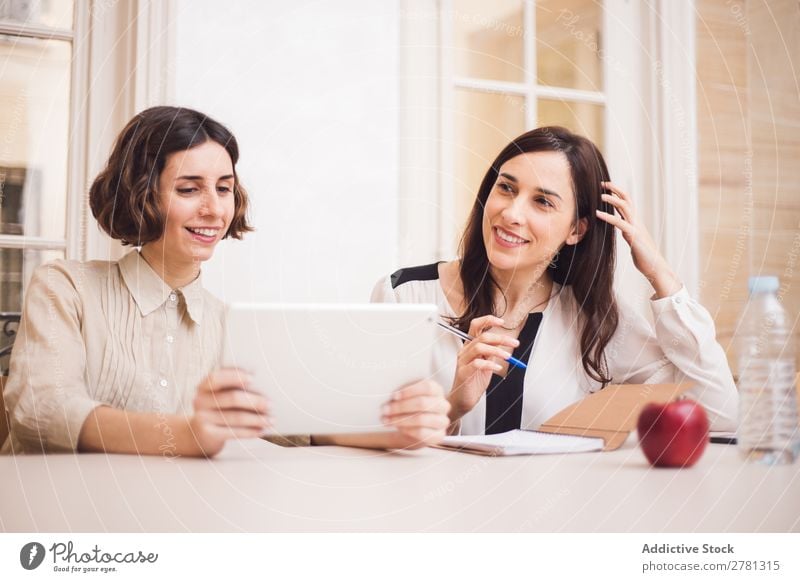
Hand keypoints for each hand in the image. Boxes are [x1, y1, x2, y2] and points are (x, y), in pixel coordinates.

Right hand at [189, 368, 270, 455]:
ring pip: (236, 417)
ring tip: (271, 420)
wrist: (202, 432)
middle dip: (254, 401)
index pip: (216, 378)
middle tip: (271, 404)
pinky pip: (233, 432)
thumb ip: (235, 386)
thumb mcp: (221, 394)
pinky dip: (250, 432)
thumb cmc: (220, 407)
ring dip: (257, 419)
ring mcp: (203, 418)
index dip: (234, 377)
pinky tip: (261, 431)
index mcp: (204, 386)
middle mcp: (201, 401)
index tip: (253, 378)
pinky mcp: (209, 433)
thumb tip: (261, 382)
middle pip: (232, 398)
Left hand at [379, 379, 450, 448]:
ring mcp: (443, 421)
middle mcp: (443, 405)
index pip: (427, 387)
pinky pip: (422, 433)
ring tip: (386, 420)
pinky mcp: (439, 435)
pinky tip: (397, 427)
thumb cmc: (409, 406)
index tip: (393, 396)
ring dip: (400, 419)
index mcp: (437, 390)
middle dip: (400, 406)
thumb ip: (402, 392)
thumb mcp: (407, 396)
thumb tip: (388, 392)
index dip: (410, 391)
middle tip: (384, 409)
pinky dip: (407, 430)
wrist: (413, 427)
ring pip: (421, 419)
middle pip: (423, 403)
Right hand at [449, 315, 518, 422]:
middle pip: (482, 336)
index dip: (488, 320)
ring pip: (479, 347)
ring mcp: (462, 361)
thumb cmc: (473, 381)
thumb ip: (492, 352)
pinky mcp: (463, 373)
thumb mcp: (486, 363)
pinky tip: (497, 368)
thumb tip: (505, 342)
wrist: (462, 399)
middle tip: (514, 343)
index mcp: (470, 346)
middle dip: (500, 338)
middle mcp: (465, 351)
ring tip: (508, 357)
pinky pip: (476, 364)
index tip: (502, 322)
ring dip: (496, 350)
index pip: (476, 326)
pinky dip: (489, 364)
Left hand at [595, 181, 681, 297]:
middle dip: (614, 189)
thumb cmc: (644, 256)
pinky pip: (619, 222)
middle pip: (627, 199)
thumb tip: (621, 228)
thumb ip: (627, 231)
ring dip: (611, 199)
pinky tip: (597, 213)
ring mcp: (635, 227)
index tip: (606, 187)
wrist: (655, 267)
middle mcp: (636, 221)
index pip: (627, 202)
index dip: (617, 193)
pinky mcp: (633, 236)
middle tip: (602, 183)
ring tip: (600, 194)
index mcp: (635, 221)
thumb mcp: (632, 240)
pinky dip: (607, 216)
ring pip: (625, 206)